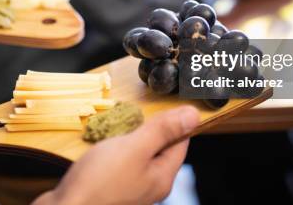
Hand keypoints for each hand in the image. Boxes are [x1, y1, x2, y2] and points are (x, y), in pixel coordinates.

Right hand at [34, 106, 199, 204]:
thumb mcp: (135, 148)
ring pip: (138, 155)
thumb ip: (163, 130)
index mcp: (162, 177)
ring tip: (119, 125)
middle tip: (140, 111)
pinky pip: (121, 163)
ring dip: (130, 138)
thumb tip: (193, 115)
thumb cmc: (99, 182)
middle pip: (160, 149)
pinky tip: (105, 144)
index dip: (176, 120)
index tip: (167, 102)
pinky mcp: (111, 190)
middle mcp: (149, 186)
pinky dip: (116, 149)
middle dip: (151, 128)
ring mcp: (130, 189)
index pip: (181, 143)